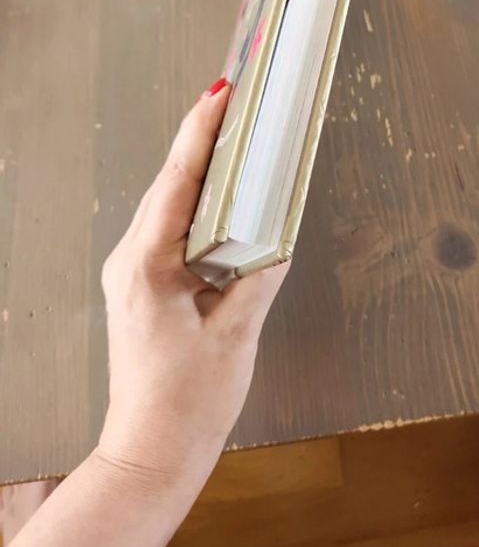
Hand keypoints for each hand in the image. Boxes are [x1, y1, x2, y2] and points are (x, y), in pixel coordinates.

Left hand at [98, 78, 287, 485]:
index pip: (177, 183)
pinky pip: (169, 229)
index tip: (219, 94)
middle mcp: (131, 262)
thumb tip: (279, 233)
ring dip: (197, 169)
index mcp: (148, 267)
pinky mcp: (143, 285)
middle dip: (200, 138)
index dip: (200, 133)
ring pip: (167, 204)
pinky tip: (218, 196)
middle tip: (231, 101)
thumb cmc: (186, 403)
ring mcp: (132, 273)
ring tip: (229, 136)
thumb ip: (259, 276)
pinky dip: (195, 204)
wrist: (150, 452)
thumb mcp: (236, 334)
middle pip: (169, 184)